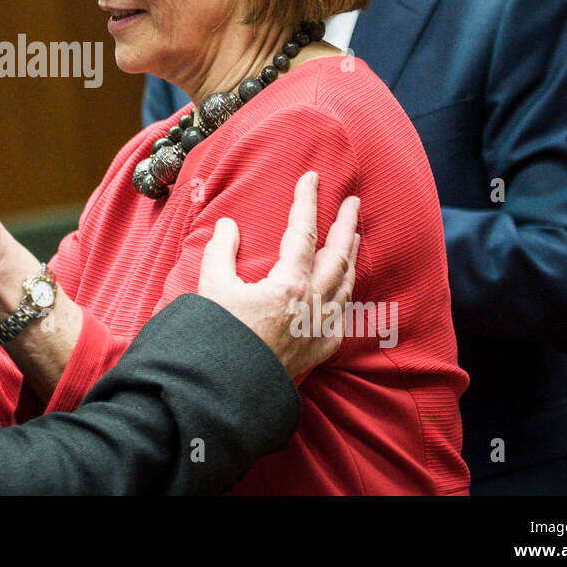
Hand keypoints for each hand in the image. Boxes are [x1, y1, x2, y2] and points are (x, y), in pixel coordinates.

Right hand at [198, 171, 358, 377]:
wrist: (228, 389)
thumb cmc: (219, 337)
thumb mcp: (212, 287)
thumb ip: (221, 250)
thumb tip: (229, 226)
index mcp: (289, 285)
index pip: (303, 232)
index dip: (307, 201)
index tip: (312, 177)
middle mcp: (313, 304)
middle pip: (338, 255)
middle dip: (346, 224)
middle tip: (353, 200)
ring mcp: (320, 328)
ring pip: (346, 284)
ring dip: (351, 255)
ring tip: (354, 236)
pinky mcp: (320, 349)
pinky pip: (343, 314)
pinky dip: (346, 293)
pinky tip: (345, 287)